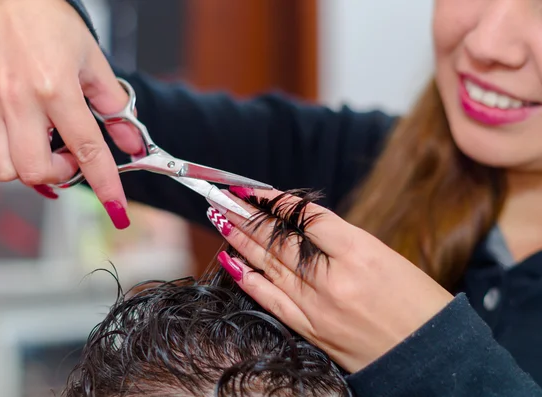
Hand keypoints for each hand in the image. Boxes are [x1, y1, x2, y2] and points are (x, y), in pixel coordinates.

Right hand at [0, 0, 141, 227]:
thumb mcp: (94, 62)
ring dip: (34, 169)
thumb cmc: (50, 22)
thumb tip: (131, 143)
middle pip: (35, 172)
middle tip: (72, 156)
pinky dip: (17, 152)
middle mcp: (20, 101)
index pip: (87, 150)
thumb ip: (116, 107)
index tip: (117, 208)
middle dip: (61, 175)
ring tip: (48, 144)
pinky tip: (31, 130)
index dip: (105, 185)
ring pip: (6, 169)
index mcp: (56, 89)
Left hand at [206, 187, 453, 372]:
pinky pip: (271, 300)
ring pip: (269, 264)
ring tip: (220, 218)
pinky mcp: (312, 330)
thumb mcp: (386, 257)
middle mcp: (334, 278)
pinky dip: (248, 279)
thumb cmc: (418, 304)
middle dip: (246, 214)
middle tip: (222, 197)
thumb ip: (340, 241)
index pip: (304, 217)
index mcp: (360, 252)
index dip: (274, 200)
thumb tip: (299, 226)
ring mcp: (318, 307)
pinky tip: (230, 261)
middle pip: (279, 238)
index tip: (253, 188)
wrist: (431, 358)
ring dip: (240, 239)